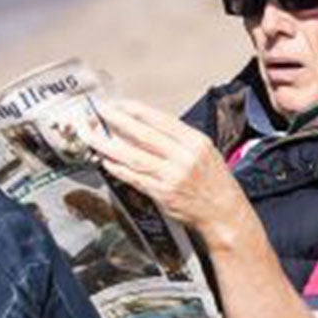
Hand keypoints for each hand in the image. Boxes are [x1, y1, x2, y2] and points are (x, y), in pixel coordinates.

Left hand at [91, 97, 245, 240]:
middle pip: (144, 135)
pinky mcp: (163, 195)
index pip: (160, 120)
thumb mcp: (204, 151)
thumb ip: (177, 138)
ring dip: (109, 146)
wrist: (224, 212)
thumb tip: (144, 125)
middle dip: (117, 122)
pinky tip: (105, 161)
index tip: (117, 104)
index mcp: (195, 142)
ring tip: (92, 137)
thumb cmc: (213, 181)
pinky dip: (118, 169)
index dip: (135, 111)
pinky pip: (135, 178)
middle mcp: (184, 157)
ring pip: (134, 157)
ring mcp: (173, 177)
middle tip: (98, 113)